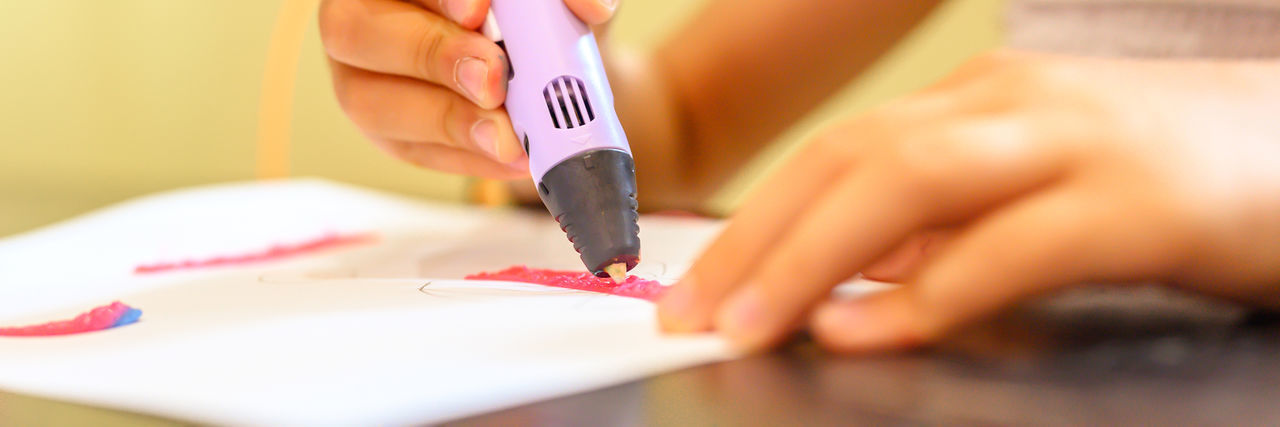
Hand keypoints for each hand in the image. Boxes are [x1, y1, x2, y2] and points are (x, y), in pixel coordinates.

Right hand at [319, 0, 617, 178]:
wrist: (555, 62)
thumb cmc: (540, 11)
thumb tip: (589, 6)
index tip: (480, 10)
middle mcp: (363, 13)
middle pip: (355, 32)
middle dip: (434, 57)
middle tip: (495, 81)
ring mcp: (361, 76)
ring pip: (372, 102)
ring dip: (449, 122)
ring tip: (511, 137)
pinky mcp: (387, 130)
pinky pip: (409, 150)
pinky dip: (467, 157)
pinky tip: (514, 158)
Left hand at [657, 50, 1279, 352]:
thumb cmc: (1171, 178)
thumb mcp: (1036, 192)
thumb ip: (948, 227)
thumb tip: (852, 279)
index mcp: (978, 104)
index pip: (837, 153)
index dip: (753, 221)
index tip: (696, 288)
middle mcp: (1009, 108)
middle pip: (850, 161)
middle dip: (755, 241)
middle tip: (689, 314)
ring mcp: (1072, 146)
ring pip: (908, 185)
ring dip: (811, 260)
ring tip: (747, 325)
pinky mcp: (1137, 205)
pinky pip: (1010, 247)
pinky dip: (928, 294)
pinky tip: (867, 332)